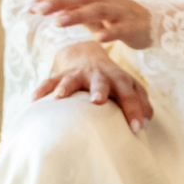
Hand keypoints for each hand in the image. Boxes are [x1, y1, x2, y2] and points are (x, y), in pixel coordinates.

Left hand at [30, 0, 152, 50]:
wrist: (151, 22)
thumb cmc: (114, 15)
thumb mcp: (89, 9)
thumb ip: (69, 7)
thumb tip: (39, 7)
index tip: (29, 7)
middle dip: (58, 1)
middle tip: (38, 10)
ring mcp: (120, 10)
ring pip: (97, 9)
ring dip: (77, 15)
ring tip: (58, 22)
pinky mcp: (132, 26)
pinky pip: (119, 29)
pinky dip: (108, 32)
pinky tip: (97, 39)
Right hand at [33, 42, 153, 131]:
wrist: (88, 56)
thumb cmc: (113, 80)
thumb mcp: (129, 87)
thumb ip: (141, 101)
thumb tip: (148, 118)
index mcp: (119, 79)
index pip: (130, 93)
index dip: (134, 109)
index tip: (137, 128)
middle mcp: (99, 75)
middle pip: (101, 81)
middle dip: (100, 90)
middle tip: (98, 101)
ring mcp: (79, 74)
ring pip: (72, 79)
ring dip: (66, 87)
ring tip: (59, 97)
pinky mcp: (62, 75)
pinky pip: (50, 82)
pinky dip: (43, 90)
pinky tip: (35, 100)